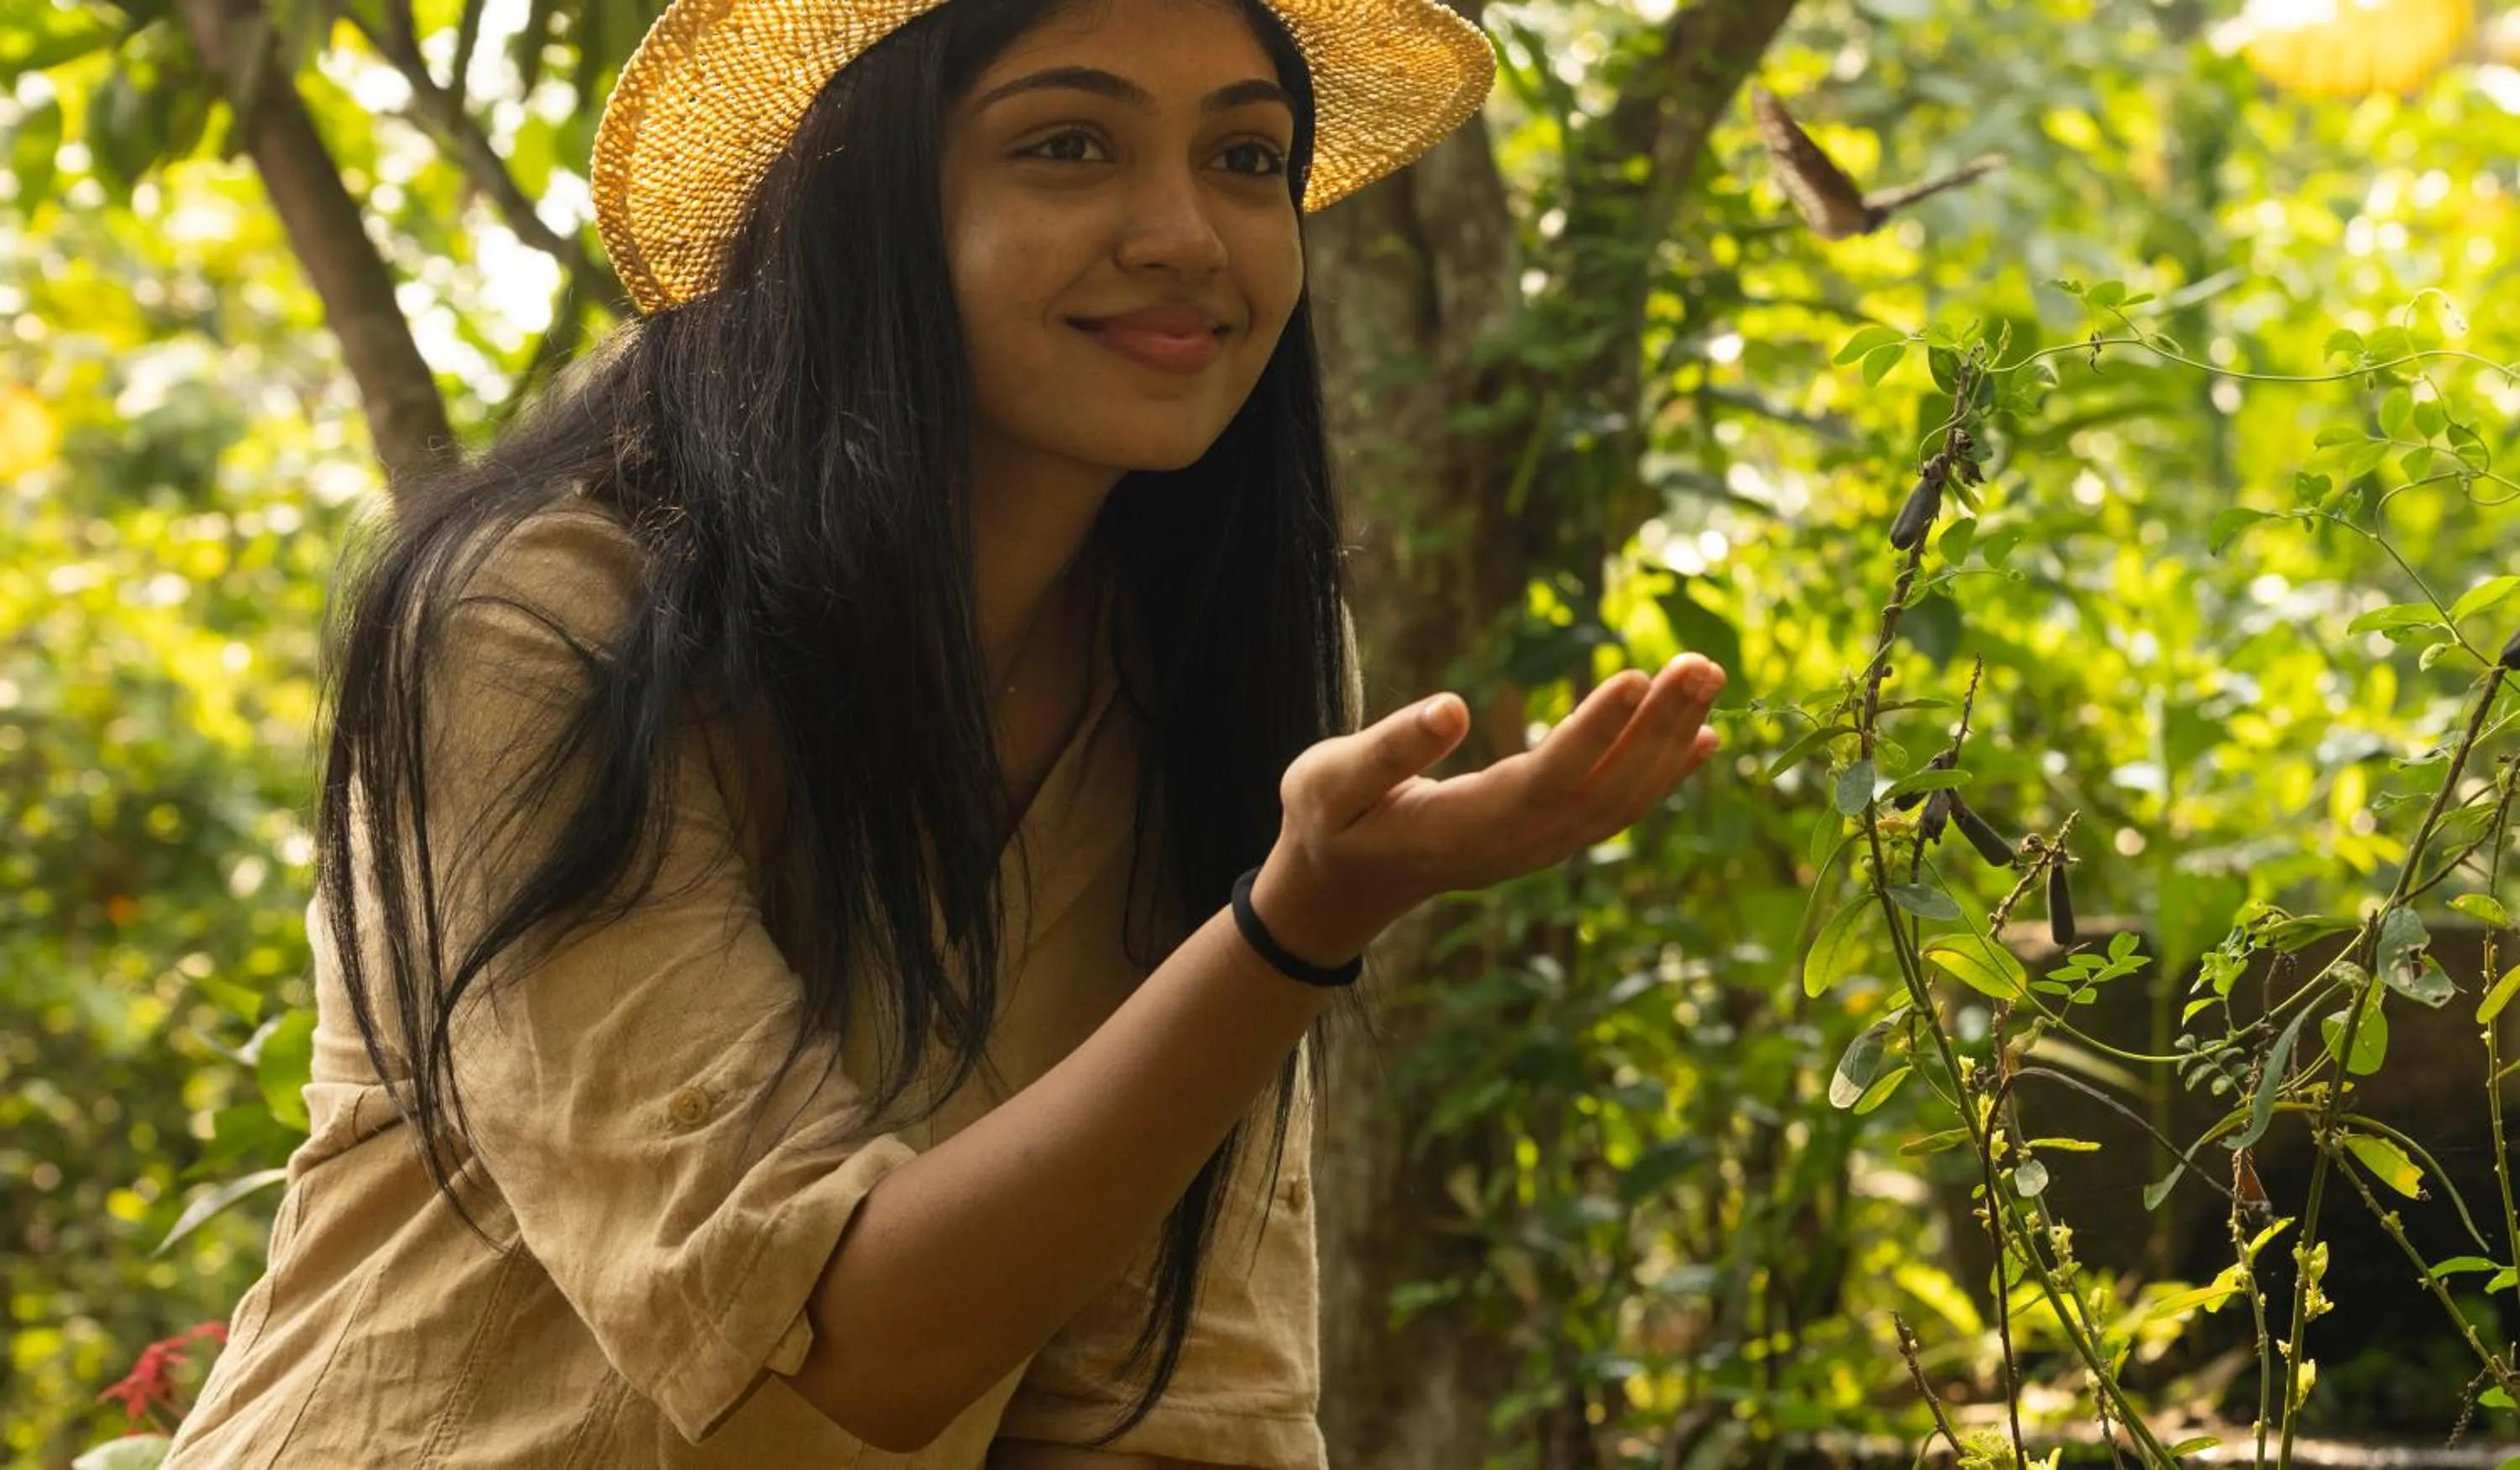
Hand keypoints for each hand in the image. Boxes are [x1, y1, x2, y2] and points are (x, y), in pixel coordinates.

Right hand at [1251, 653, 1726, 964]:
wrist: (1341, 887)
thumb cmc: (1328, 823)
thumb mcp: (1327, 782)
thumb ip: (1388, 749)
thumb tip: (1453, 707)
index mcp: (1460, 830)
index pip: (1543, 781)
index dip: (1594, 734)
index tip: (1638, 679)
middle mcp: (1514, 846)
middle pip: (1602, 790)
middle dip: (1658, 728)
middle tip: (1702, 664)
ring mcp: (1537, 850)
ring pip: (1620, 801)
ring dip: (1671, 741)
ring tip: (1709, 676)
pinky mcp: (1548, 840)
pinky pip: (1617, 809)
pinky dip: (1663, 773)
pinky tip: (1702, 736)